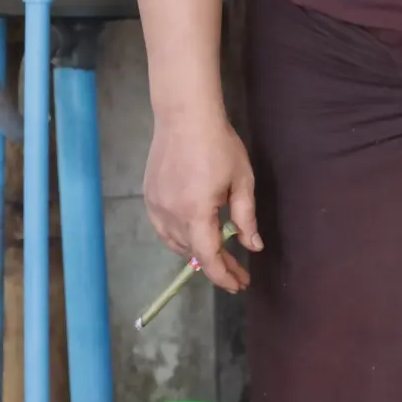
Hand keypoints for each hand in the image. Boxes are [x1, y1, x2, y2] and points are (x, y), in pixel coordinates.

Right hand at [143, 108, 261, 291]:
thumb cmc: (219, 144)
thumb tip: (252, 246)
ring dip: (197, 252)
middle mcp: (171, 214)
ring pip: (176, 244)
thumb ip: (246, 217)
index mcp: (196, 212)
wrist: (184, 115)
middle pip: (193, 253)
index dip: (224, 276)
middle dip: (216, 264)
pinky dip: (180, 238)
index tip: (238, 285)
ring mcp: (156, 206)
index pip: (208, 258)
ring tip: (219, 253)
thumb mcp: (241, 180)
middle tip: (238, 269)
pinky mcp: (149, 197)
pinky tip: (193, 234)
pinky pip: (164, 230)